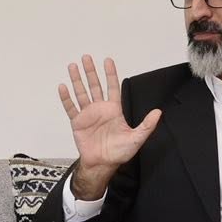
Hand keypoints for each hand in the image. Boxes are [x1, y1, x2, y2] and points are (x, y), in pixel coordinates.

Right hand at [58, 55, 160, 197]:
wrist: (102, 164)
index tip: (108, 60)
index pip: (112, 87)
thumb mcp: (136, 138)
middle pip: (94, 86)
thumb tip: (158, 112)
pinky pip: (71, 107)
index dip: (110, 74)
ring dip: (77, 80)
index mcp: (114, 110)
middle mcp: (100, 109)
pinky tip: (63, 87)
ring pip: (81, 93)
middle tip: (86, 58)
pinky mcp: (77, 122)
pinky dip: (66, 98)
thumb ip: (146, 125)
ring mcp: (88, 115)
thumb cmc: (119, 152)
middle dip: (90, 72)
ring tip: (72, 66)